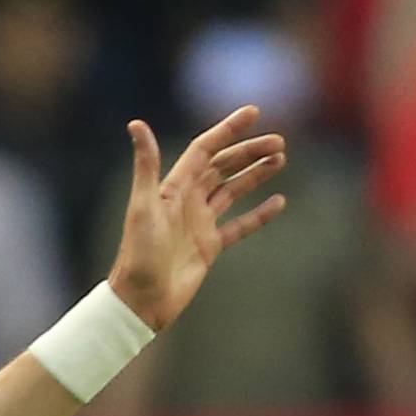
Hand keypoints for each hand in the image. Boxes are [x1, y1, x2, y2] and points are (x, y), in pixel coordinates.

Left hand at [107, 108, 286, 332]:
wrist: (140, 302)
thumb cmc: (137, 255)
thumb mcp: (142, 207)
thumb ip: (146, 165)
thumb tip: (135, 123)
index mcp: (173, 188)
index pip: (205, 149)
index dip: (227, 130)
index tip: (254, 112)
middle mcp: (187, 202)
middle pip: (223, 167)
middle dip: (250, 152)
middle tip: (279, 142)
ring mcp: (199, 224)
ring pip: (233, 190)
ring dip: (256, 174)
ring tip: (281, 159)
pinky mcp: (208, 248)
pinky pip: (239, 227)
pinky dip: (259, 215)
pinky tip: (279, 202)